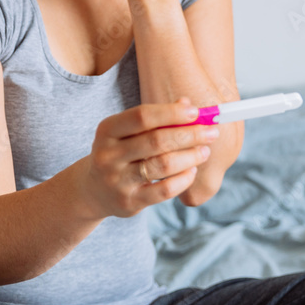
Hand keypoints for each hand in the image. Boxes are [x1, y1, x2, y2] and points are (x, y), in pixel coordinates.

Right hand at [79, 97, 219, 218]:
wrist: (93, 190)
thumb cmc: (120, 152)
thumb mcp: (128, 132)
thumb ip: (156, 118)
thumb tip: (187, 103)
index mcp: (107, 130)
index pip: (142, 116)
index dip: (171, 113)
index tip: (195, 112)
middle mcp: (108, 155)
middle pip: (156, 141)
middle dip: (189, 135)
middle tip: (211, 132)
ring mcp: (117, 180)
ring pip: (163, 165)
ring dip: (190, 156)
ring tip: (205, 151)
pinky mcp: (129, 202)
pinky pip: (164, 190)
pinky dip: (183, 179)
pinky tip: (192, 171)